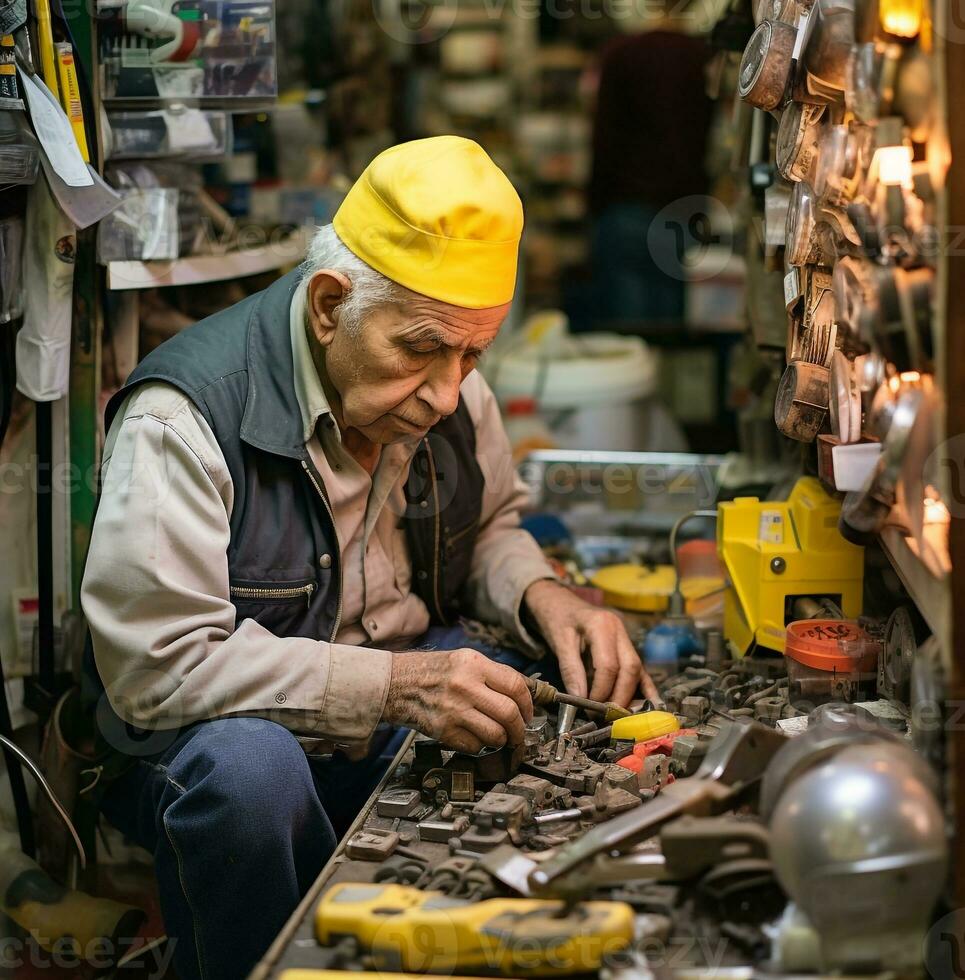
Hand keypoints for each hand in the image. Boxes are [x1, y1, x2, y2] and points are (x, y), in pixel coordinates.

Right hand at [383, 648, 533, 752]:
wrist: (396, 683)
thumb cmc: (431, 671)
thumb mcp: (464, 660)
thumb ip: (492, 674)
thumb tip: (523, 694)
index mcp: (473, 664)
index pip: (515, 685)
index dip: (528, 703)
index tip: (528, 712)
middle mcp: (464, 685)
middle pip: (509, 713)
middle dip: (520, 728)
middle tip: (520, 732)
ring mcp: (453, 709)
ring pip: (496, 734)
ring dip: (503, 740)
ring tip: (500, 737)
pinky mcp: (443, 730)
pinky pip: (475, 746)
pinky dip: (480, 745)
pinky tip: (476, 737)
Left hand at [523, 579, 660, 707]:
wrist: (560, 602)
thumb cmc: (557, 619)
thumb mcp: (559, 642)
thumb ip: (571, 670)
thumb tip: (580, 700)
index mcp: (603, 625)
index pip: (609, 665)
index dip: (601, 691)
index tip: (589, 708)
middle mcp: (620, 630)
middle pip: (630, 669)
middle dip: (620, 696)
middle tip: (604, 715)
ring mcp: (626, 638)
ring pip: (638, 670)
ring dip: (629, 695)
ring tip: (616, 715)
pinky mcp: (627, 648)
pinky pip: (639, 670)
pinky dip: (642, 688)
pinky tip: (647, 705)